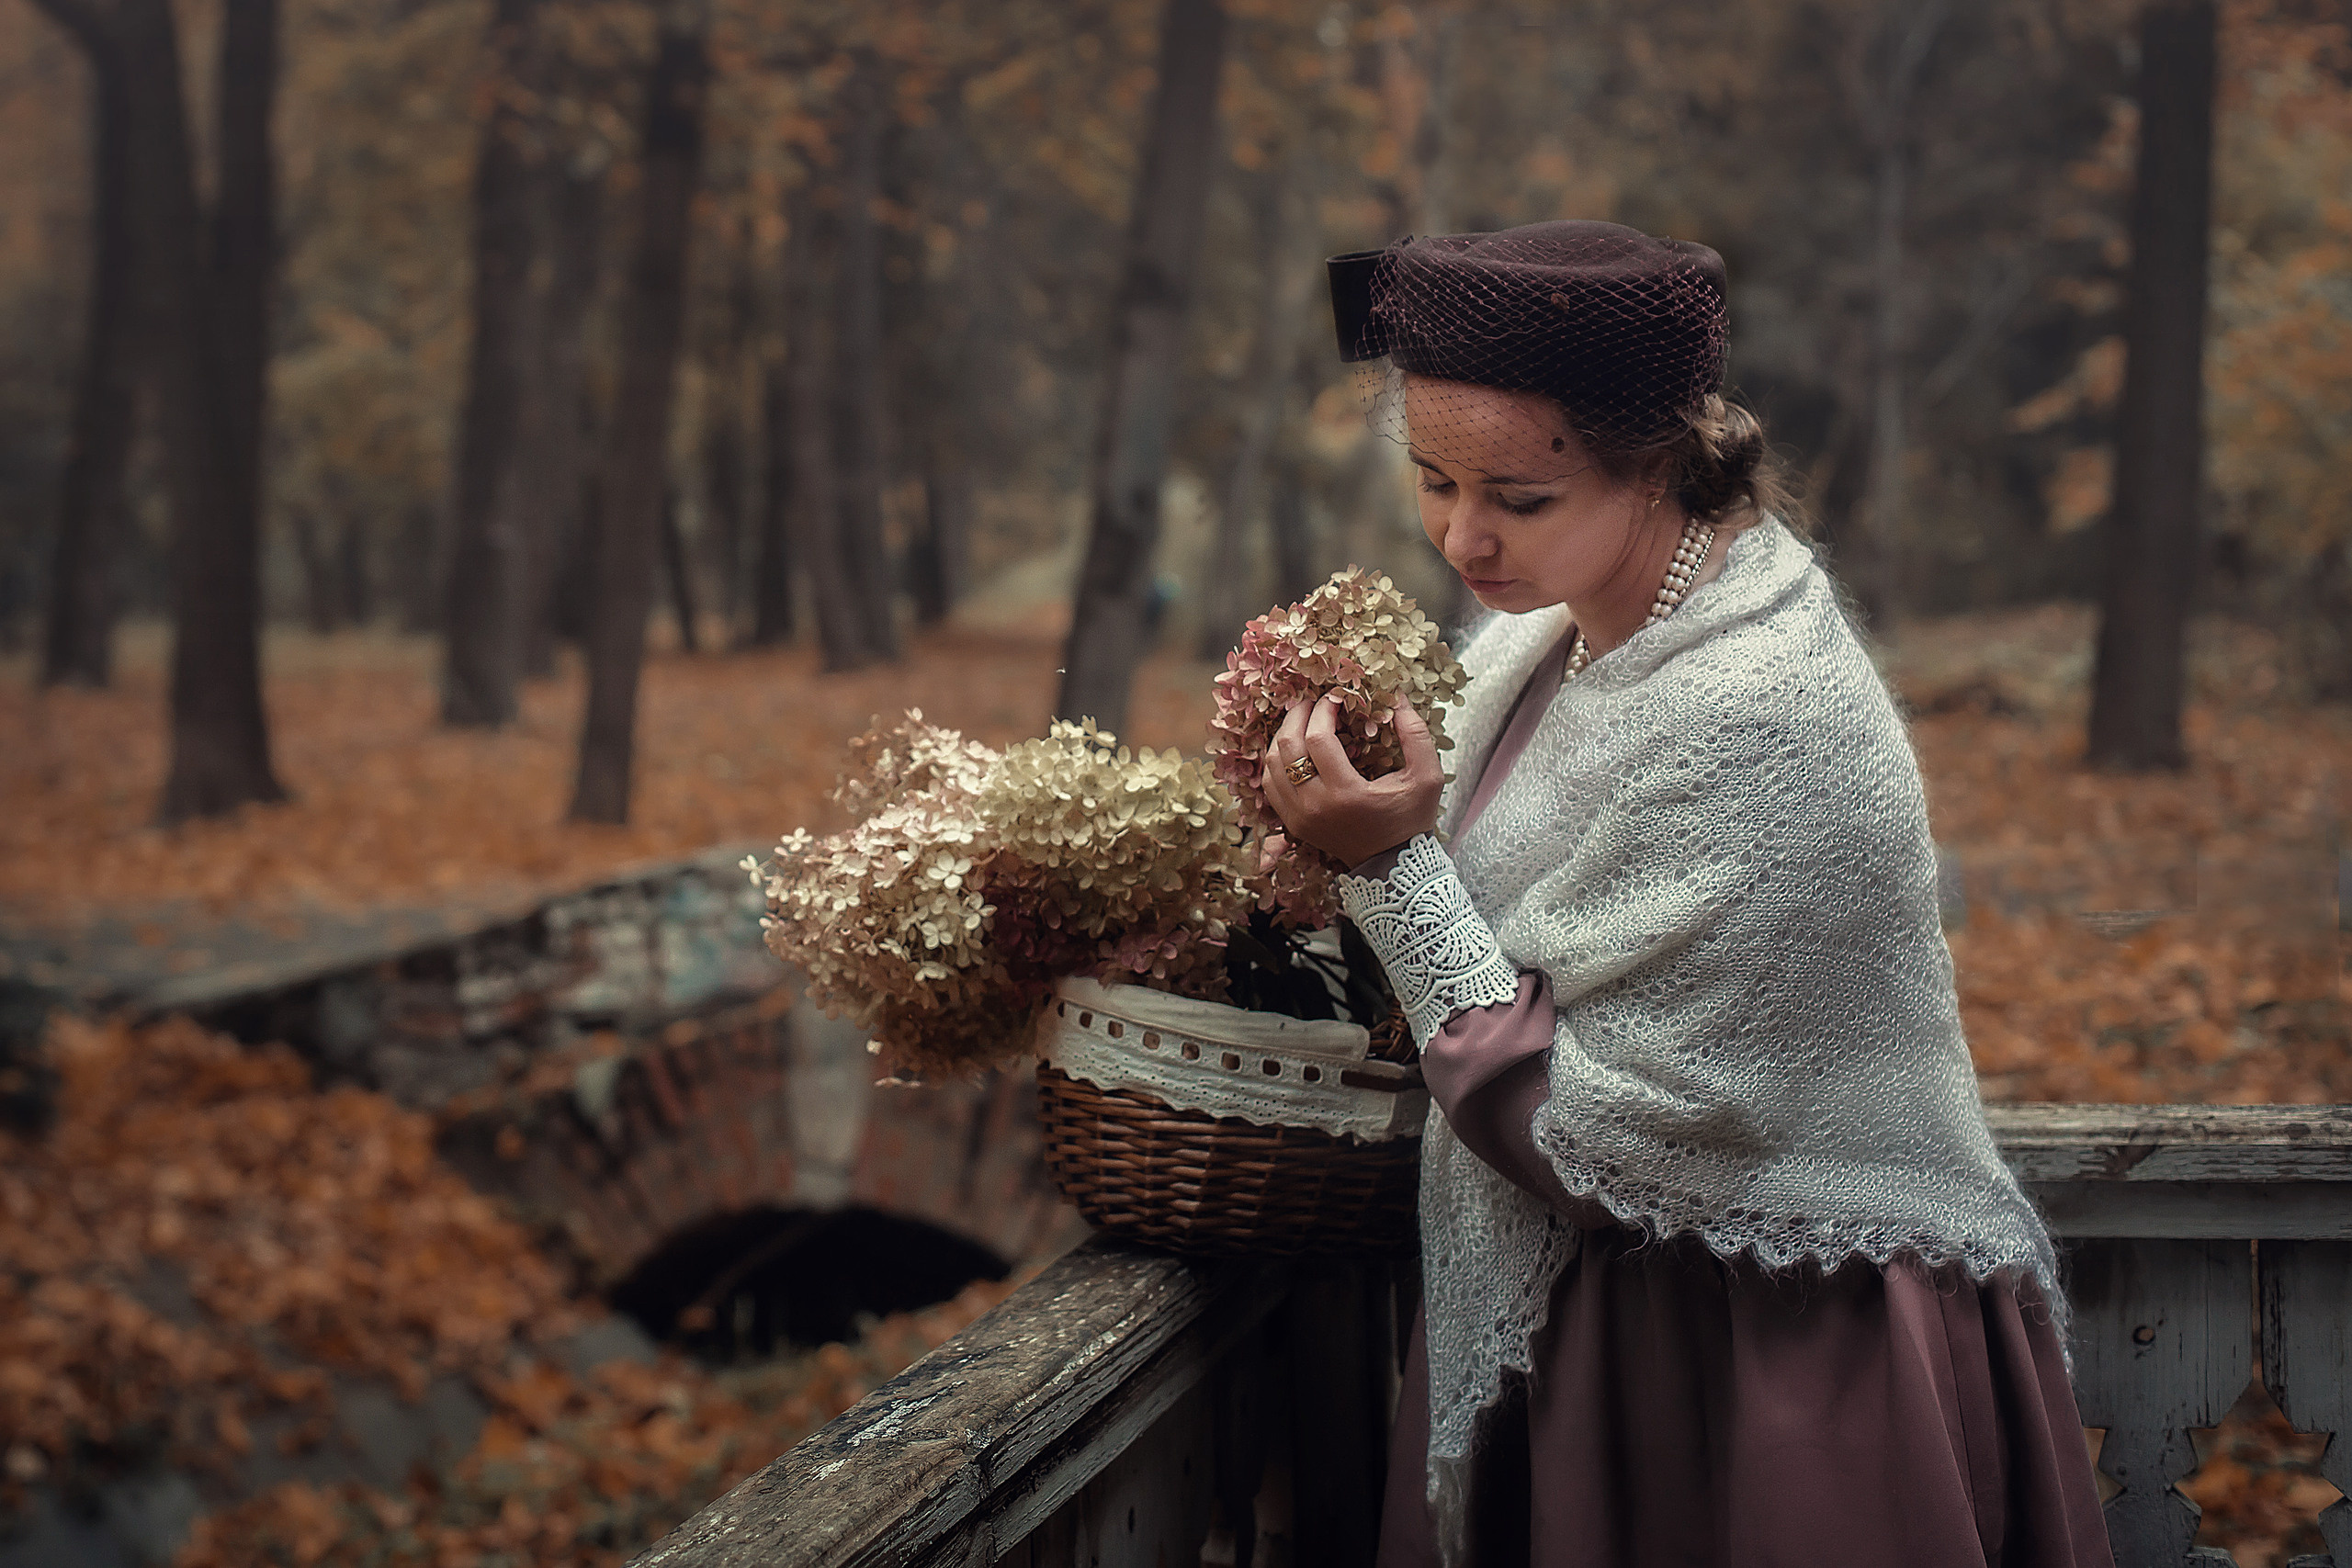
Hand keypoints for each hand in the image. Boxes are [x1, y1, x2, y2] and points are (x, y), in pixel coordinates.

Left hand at [1260, 695, 1443, 868]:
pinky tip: (1294, 748)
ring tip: (1303, 721)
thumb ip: (1415, 734)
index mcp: (1346, 793)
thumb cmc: (1411, 819)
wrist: (1392, 864)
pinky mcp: (1293, 823)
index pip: (1318, 739)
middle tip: (1313, 702)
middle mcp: (1315, 806)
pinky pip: (1270, 784)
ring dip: (1284, 735)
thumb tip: (1396, 696)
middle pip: (1287, 746)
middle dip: (1298, 715)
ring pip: (1272, 764)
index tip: (1335, 697)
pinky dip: (1276, 761)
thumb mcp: (1427, 777)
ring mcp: (1299, 817)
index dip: (1322, 710)